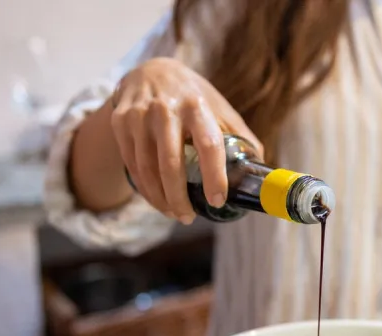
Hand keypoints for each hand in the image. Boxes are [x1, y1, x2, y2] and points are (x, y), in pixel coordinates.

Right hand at [110, 57, 262, 223]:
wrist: (149, 70)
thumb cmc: (192, 97)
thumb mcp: (219, 108)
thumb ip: (239, 136)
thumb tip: (261, 170)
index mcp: (197, 106)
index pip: (208, 145)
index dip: (214, 176)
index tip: (217, 201)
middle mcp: (165, 109)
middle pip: (171, 164)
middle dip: (179, 198)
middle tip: (188, 218)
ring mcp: (139, 116)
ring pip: (147, 168)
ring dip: (160, 199)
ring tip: (174, 214)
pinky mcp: (120, 123)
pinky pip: (132, 165)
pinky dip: (145, 189)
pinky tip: (157, 199)